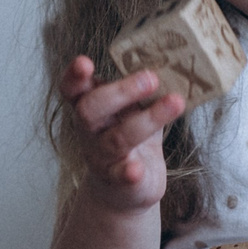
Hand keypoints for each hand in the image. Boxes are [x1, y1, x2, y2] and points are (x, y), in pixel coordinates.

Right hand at [59, 56, 183, 213]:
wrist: (126, 188)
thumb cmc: (130, 137)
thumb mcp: (131, 109)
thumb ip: (140, 89)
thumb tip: (172, 60)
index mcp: (90, 108)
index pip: (72, 90)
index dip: (74, 77)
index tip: (84, 62)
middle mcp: (90, 131)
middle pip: (90, 109)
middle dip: (120, 92)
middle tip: (152, 78)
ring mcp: (102, 157)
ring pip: (116, 138)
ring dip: (147, 119)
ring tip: (175, 103)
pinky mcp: (118, 180)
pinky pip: (120, 176)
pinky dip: (128, 172)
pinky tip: (137, 169)